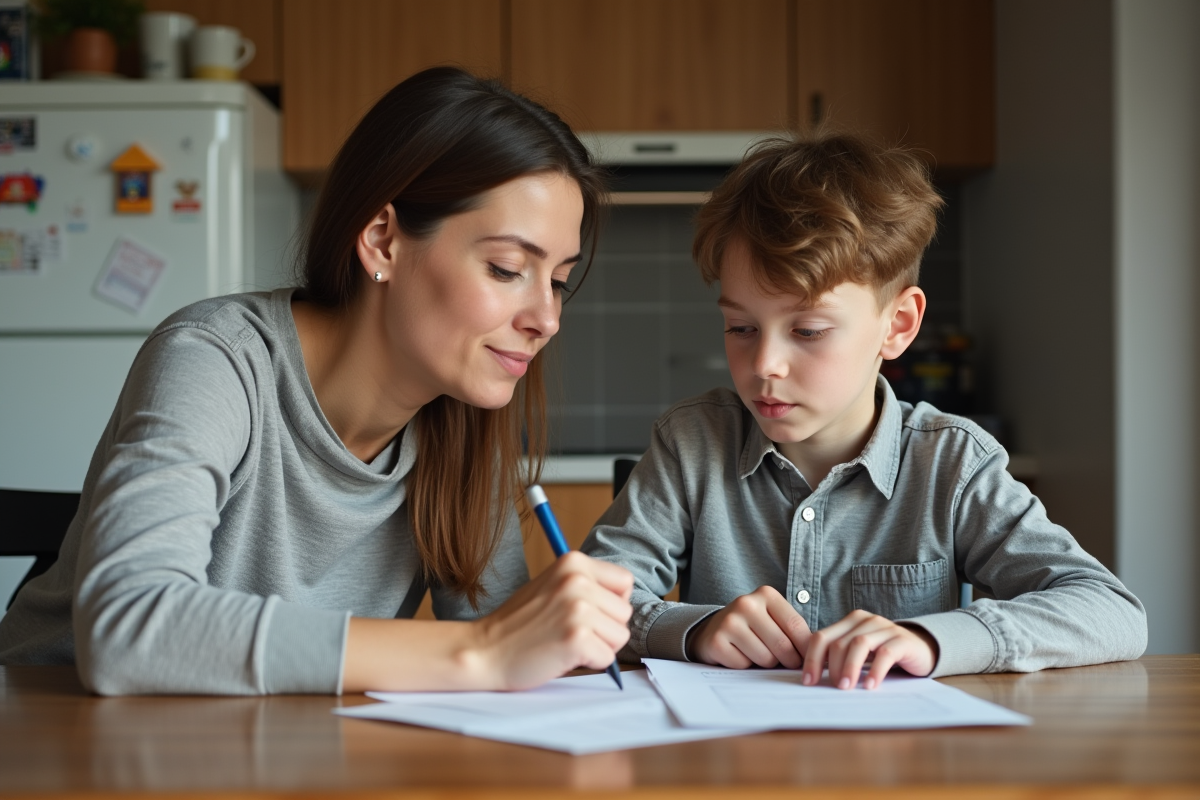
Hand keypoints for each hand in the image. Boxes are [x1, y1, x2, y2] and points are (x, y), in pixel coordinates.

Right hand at [473, 551, 632, 690]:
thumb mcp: (552, 586)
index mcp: (574, 562)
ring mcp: (578, 608)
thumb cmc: (519, 623)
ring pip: (620, 636)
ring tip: (566, 642)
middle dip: (605, 628)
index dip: (610, 603)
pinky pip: (608, 659)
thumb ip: (585, 585)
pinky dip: (589, 664)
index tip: (588, 613)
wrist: (483, 650)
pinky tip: (563, 656)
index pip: (624, 582)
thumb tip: (622, 600)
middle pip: (625, 612)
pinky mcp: (577, 638)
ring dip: (598, 647)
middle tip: (570, 632)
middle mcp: (578, 580)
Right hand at [686, 586, 810, 668]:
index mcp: (766, 594)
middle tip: (784, 662)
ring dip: (765, 664)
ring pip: (765, 658)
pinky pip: (744, 666)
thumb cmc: (753, 627)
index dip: (806, 648)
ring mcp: (729, 622)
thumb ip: (794, 632)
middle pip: (783, 645)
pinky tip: (739, 654)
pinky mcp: (716, 641)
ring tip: (756, 653)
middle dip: (788, 660)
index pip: (796, 626)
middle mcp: (746, 604)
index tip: (808, 659)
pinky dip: (745, 666)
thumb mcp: (774, 619)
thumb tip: (823, 657)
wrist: (713, 629)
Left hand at [801, 610, 938, 689]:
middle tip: (833, 687)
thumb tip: (811, 677)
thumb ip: (838, 657)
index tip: (808, 681)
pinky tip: (869, 685)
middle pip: (839, 642)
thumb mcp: (858, 652)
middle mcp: (865, 620)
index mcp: (850, 621)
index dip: (811, 659)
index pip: (821, 637)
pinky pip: (886, 653)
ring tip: (846, 687)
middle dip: (832, 667)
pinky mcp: (903, 640)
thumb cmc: (883, 654)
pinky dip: (875, 670)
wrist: (921, 650)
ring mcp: (885, 628)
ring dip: (850, 667)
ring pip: (859, 644)